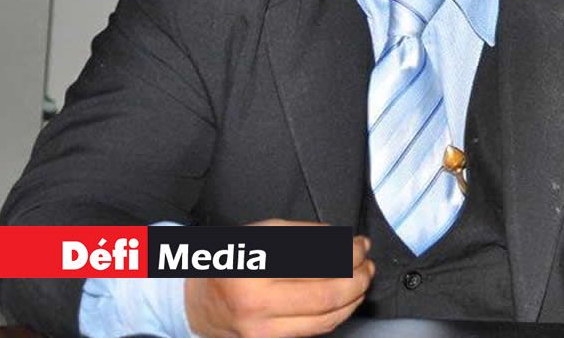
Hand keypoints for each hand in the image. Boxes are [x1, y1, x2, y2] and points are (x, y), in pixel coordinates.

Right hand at [185, 219, 373, 337]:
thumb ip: (305, 237)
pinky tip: (344, 299)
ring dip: (352, 298)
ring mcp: (262, 332)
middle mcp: (255, 305)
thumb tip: (346, 243)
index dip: (347, 253)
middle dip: (357, 278)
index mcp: (253, 269)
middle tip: (368, 264)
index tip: (361, 244)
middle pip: (326, 295)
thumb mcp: (262, 235)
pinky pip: (313, 332)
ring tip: (362, 279)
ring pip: (325, 320)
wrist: (196, 301)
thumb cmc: (231, 261)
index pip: (315, 262)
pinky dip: (335, 314)